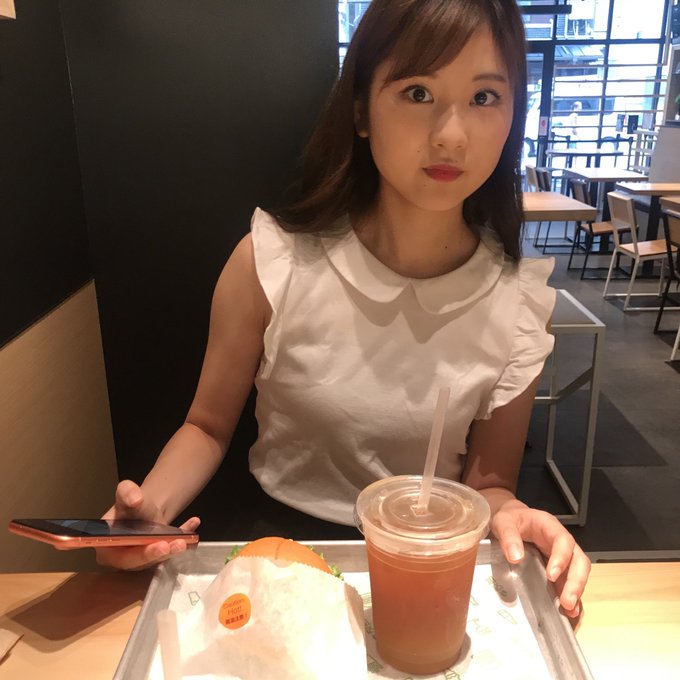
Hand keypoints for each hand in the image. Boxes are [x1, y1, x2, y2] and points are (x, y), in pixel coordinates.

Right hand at [96, 480, 200, 570]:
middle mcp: (119, 558)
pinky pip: (169, 552)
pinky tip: (192, 525)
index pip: (121, 556)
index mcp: (106, 546)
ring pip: (156, 560)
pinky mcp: (153, 559)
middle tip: (177, 544)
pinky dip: (182, 539)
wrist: (142, 507)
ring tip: (185, 539)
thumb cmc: (129, 504)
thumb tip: (135, 498)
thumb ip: (126, 491)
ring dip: (172, 550)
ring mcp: (137, 561)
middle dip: (160, 553)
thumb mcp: (126, 492)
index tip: (159, 546)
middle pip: (140, 561)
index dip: (140, 555)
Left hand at [490, 499, 589, 619]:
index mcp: (549, 526)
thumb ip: (508, 536)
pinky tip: (568, 611)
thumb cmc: (509, 519)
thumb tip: (516, 557)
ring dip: (575, 592)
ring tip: (569, 610)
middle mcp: (561, 542)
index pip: (563, 541)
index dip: (561, 558)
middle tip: (567, 601)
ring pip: (578, 573)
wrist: (509, 520)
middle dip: (576, 581)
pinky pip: (569, 582)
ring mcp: (562, 556)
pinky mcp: (559, 569)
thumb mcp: (503, 522)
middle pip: (579, 560)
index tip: (551, 576)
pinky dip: (571, 596)